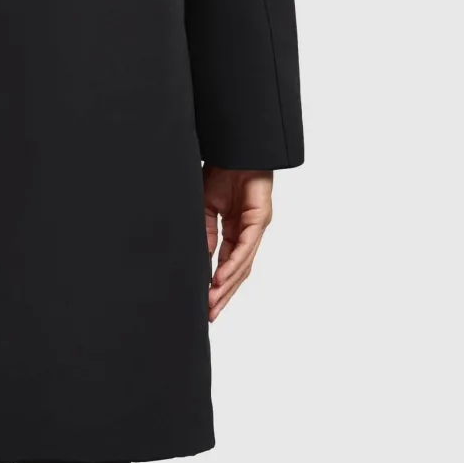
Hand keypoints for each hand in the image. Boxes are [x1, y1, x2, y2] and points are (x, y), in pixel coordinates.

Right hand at [203, 165, 272, 322]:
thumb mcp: (205, 206)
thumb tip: (203, 259)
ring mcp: (256, 227)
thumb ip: (205, 232)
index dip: (217, 285)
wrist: (235, 148)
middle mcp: (248, 233)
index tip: (204, 303)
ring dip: (228, 285)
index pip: (227, 264)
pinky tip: (222, 279)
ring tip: (213, 302)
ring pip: (243, 264)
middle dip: (224, 294)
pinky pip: (246, 247)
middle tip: (209, 314)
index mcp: (235, 230)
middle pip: (238, 271)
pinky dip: (234, 264)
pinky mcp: (260, 218)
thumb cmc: (222, 171)